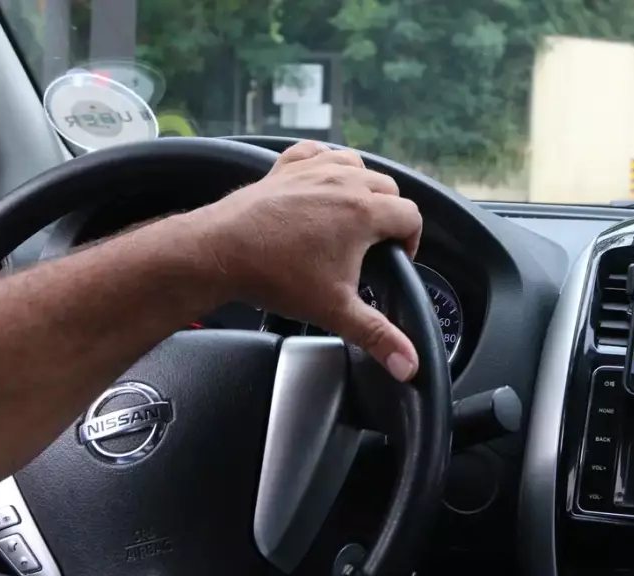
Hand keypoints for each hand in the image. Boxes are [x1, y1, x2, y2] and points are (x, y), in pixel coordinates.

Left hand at [188, 141, 421, 381]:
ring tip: (354, 214)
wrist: (221, 251)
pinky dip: (327, 161)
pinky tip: (323, 179)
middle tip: (376, 244)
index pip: (411, 215)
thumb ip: (378, 336)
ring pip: (357, 164)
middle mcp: (344, 181)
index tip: (398, 258)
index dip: (412, 239)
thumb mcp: (335, 311)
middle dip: (390, 213)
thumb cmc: (277, 277)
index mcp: (364, 212)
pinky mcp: (286, 167)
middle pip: (389, 187)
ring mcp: (314, 169)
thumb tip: (409, 365)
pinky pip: (318, 151)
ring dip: (363, 185)